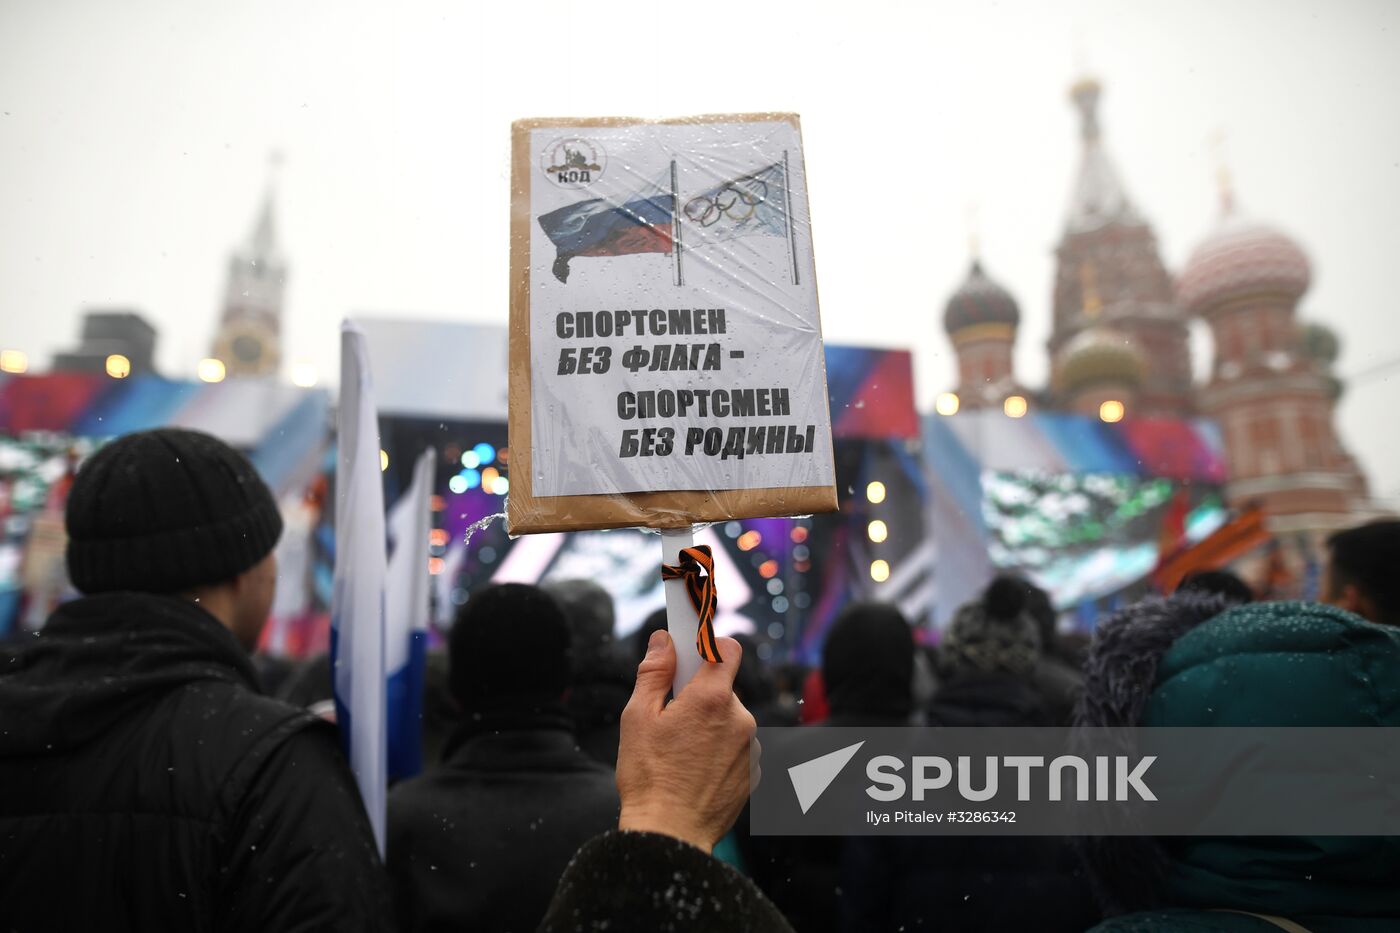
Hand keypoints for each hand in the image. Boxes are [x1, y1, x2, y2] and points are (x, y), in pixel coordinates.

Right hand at [616, 629, 758, 851]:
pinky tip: (695, 769)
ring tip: (681, 751)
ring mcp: (751, 748)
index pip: (727, 649)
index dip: (709, 644)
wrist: (670, 835)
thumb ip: (654, 673)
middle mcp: (740, 719)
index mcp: (712, 699)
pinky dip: (720, 750)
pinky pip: (737, 747)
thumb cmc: (648, 777)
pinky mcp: (754, 773)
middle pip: (724, 688)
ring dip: (711, 724)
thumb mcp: (638, 717)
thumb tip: (663, 641)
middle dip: (701, 694)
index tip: (693, 648)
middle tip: (672, 715)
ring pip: (730, 719)